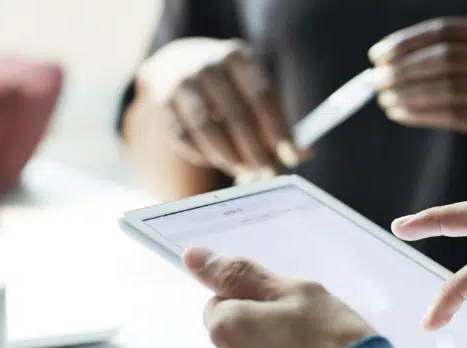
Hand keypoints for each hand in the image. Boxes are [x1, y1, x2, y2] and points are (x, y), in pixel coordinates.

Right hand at [137, 38, 306, 178]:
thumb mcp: (257, 92)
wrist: (179, 64)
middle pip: (236, 113)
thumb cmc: (232, 86)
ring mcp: (181, 82)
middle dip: (255, 149)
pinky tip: (222, 161)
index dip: (278, 129)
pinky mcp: (162, 103)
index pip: (262, 95)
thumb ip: (279, 122)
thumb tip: (304, 154)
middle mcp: (207, 65)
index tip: (292, 156)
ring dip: (230, 156)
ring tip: (246, 172)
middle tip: (269, 172)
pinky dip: (206, 155)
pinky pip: (185, 137)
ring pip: (207, 127)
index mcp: (238, 56)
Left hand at [367, 18, 466, 158]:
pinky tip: (401, 114)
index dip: (406, 42)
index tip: (377, 56)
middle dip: (403, 69)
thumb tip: (385, 63)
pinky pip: (450, 115)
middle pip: (443, 57)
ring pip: (445, 88)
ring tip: (385, 100)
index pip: (443, 31)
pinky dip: (419, 114)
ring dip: (407, 94)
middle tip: (376, 80)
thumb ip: (447, 54)